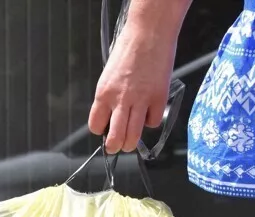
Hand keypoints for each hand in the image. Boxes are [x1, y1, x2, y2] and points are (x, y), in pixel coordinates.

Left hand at [88, 3, 185, 153]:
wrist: (149, 32)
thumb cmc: (129, 48)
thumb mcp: (109, 74)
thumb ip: (109, 95)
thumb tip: (111, 114)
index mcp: (103, 93)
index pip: (96, 125)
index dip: (100, 130)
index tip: (104, 129)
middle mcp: (121, 100)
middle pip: (115, 138)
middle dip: (114, 147)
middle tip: (116, 147)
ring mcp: (141, 100)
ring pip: (134, 136)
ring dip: (131, 143)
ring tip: (131, 142)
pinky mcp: (159, 98)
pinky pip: (153, 122)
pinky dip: (151, 121)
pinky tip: (149, 113)